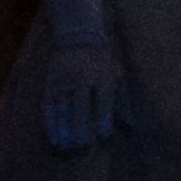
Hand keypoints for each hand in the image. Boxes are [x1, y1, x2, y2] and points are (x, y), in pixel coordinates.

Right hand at [41, 37, 118, 155]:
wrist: (77, 33)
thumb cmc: (103, 57)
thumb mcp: (118, 74)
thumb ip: (123, 101)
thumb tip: (131, 126)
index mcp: (102, 77)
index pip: (102, 103)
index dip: (102, 120)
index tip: (103, 135)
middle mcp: (81, 80)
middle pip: (79, 108)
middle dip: (80, 128)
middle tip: (81, 146)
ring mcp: (63, 82)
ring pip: (61, 109)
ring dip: (63, 129)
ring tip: (65, 146)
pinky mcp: (50, 84)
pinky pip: (48, 106)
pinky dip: (49, 122)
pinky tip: (52, 136)